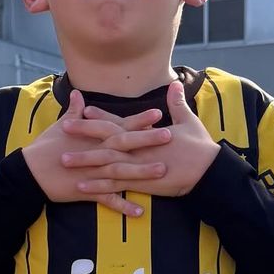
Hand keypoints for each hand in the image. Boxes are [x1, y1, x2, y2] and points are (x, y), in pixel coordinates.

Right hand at [22, 88, 168, 218]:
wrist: (30, 172)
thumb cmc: (45, 147)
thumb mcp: (59, 127)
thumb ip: (74, 112)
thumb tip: (80, 95)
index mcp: (92, 137)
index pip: (120, 125)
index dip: (139, 120)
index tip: (158, 113)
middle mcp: (95, 153)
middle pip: (125, 145)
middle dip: (148, 141)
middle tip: (170, 136)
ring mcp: (92, 173)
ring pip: (121, 172)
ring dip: (142, 172)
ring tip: (163, 171)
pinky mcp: (86, 191)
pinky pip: (108, 201)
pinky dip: (123, 207)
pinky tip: (139, 212)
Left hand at [65, 81, 219, 198]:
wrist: (210, 172)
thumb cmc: (201, 148)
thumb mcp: (189, 121)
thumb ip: (177, 104)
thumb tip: (174, 85)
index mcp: (148, 133)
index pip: (120, 123)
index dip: (101, 117)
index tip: (84, 109)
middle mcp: (140, 148)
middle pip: (107, 140)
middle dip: (84, 134)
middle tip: (63, 127)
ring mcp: (139, 167)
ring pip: (105, 163)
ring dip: (84, 162)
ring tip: (63, 160)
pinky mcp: (142, 184)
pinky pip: (116, 187)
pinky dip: (98, 188)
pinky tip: (81, 188)